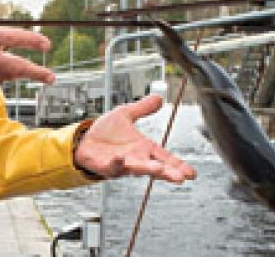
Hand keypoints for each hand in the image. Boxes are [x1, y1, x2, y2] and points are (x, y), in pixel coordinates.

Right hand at [0, 0, 54, 87]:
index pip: (14, 38)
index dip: (33, 41)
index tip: (46, 44)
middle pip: (18, 66)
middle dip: (37, 72)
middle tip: (51, 76)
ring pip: (10, 76)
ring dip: (24, 75)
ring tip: (41, 75)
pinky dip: (4, 76)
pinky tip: (6, 72)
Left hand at [74, 94, 195, 182]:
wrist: (83, 139)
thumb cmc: (105, 132)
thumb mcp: (124, 114)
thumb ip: (142, 108)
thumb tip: (159, 98)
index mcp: (143, 147)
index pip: (164, 157)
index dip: (177, 165)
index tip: (192, 174)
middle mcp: (135, 158)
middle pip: (155, 167)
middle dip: (167, 173)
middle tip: (180, 178)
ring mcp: (121, 165)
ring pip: (136, 169)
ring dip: (147, 169)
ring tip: (159, 170)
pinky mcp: (105, 167)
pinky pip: (112, 167)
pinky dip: (117, 164)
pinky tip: (121, 159)